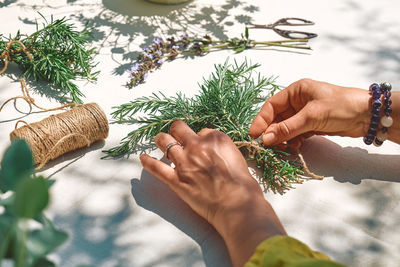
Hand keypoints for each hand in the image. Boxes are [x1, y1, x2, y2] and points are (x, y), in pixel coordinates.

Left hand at [140, 120, 284, 266]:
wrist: (237, 205)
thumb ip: (222, 150)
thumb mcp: (237, 157)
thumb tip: (213, 151)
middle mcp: (197, 146)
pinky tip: (143, 158)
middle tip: (176, 135)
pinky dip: (147, 162)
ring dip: (161, 141)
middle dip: (177, 131)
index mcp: (216, 138)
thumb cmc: (242, 185)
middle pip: (179, 128)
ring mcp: (184, 162)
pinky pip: (155, 167)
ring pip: (164, 141)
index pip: (202, 131)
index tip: (201, 146)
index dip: (201, 138)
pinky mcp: (176, 180)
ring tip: (160, 141)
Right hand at [249, 79, 370, 148]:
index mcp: (296, 91)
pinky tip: (294, 148)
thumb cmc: (340, 106)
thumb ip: (287, 128)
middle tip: (268, 146)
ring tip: (283, 149)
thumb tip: (266, 139)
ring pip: (286, 128)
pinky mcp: (312, 126)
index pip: (271, 106)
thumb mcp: (311, 116)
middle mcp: (298, 102)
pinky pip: (296, 134)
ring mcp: (305, 114)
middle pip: (277, 119)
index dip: (261, 120)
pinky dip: (293, 142)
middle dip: (273, 132)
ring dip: (282, 139)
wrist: (367, 116)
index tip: (254, 134)